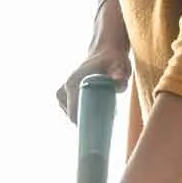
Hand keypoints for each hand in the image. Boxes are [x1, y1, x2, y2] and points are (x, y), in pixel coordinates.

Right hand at [57, 3, 129, 122]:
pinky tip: (93, 108)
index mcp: (72, 85)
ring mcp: (62, 95)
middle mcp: (63, 90)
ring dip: (86, 117)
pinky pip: (72, 113)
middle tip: (105, 119)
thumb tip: (119, 79)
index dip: (85, 126)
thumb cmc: (113, 59)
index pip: (74, 115)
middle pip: (74, 118)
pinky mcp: (63, 97)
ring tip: (101, 110)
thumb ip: (119, 72)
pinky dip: (82, 114)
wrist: (105, 51)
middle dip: (88, 122)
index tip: (99, 131)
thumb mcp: (119, 64)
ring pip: (73, 117)